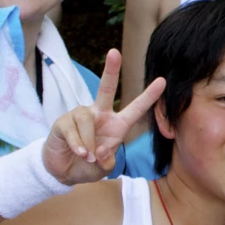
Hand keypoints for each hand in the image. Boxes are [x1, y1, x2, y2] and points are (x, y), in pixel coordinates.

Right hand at [45, 48, 166, 183]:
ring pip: (87, 118)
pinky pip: (72, 129)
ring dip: (89, 141)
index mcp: (116, 126)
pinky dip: (77, 144)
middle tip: (115, 52)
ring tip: (88, 156)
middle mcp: (99, 115)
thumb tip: (101, 150)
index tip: (163, 81)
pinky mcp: (63, 122)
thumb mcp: (102, 169)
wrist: (62, 171)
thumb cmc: (86, 165)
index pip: (135, 109)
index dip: (148, 97)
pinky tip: (80, 153)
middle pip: (105, 89)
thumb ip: (107, 162)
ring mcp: (80, 116)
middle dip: (111, 70)